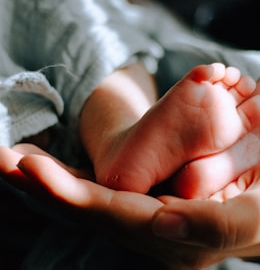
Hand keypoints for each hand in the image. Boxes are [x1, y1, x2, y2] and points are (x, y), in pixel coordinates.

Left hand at [0, 144, 259, 268]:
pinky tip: (32, 166)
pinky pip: (88, 194)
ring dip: (40, 181)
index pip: (110, 216)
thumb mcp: (248, 217)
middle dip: (40, 184)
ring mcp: (133, 220)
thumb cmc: (257, 205)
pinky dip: (58, 180)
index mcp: (169, 238)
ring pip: (78, 203)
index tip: (31, 172)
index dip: (70, 195)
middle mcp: (143, 233)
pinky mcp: (131, 206)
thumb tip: (161, 222)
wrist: (254, 205)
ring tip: (4, 158)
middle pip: (81, 210)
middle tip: (1, 158)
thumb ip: (213, 224)